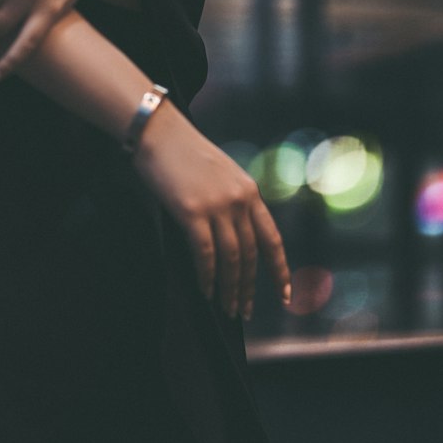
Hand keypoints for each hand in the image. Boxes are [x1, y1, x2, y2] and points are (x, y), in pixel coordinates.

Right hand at [131, 101, 292, 320]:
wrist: (158, 131)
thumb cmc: (183, 151)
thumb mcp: (220, 171)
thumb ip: (232, 199)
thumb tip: (233, 234)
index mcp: (249, 191)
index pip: (271, 239)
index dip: (279, 270)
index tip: (284, 295)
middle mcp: (239, 200)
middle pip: (251, 255)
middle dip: (248, 287)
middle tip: (244, 311)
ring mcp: (217, 206)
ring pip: (231, 259)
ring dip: (229, 288)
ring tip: (225, 308)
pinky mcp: (192, 211)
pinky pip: (205, 254)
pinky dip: (207, 276)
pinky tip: (205, 290)